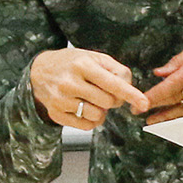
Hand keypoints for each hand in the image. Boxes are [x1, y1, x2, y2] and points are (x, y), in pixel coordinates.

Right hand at [29, 46, 148, 130]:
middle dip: (113, 99)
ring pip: (98, 115)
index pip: (112, 83)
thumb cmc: (71, 63)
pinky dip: (91, 119)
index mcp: (82, 65)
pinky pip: (86, 126)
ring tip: (91, 99)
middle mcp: (70, 83)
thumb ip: (116, 69)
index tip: (143, 103)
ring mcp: (61, 100)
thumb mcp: (93, 57)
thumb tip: (129, 88)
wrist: (39, 71)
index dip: (131, 94)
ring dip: (102, 110)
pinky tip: (84, 108)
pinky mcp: (56, 114)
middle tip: (104, 91)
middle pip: (109, 102)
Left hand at [141, 10, 182, 124]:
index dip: (150, 100)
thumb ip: (177, 61)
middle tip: (143, 115)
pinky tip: (181, 117)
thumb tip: (160, 73)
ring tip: (158, 121)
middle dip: (157, 111)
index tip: (137, 106)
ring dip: (171, 117)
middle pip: (174, 104)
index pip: (166, 90)